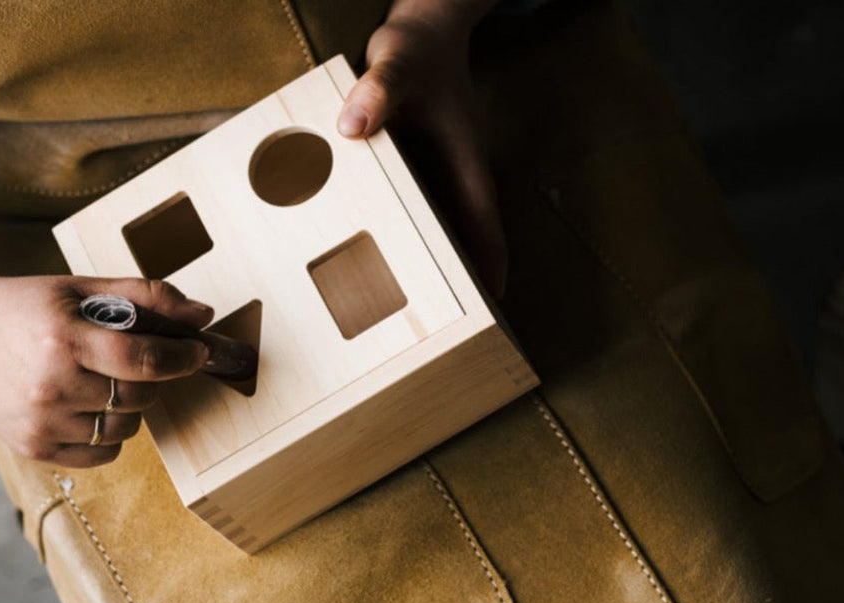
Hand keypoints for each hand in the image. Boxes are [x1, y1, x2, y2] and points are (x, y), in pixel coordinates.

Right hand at [0, 215, 217, 467]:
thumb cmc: (27, 307)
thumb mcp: (81, 289)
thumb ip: (145, 297)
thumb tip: (203, 314)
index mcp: (62, 337)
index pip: (142, 358)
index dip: (181, 357)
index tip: (197, 352)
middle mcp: (50, 383)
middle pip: (139, 396)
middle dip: (153, 379)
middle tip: (139, 362)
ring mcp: (41, 420)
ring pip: (126, 429)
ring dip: (131, 408)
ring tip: (104, 382)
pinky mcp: (34, 447)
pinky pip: (104, 453)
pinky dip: (110, 435)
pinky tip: (87, 406)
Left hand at [337, 0, 506, 297]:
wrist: (424, 29)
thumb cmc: (418, 48)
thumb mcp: (396, 62)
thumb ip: (377, 90)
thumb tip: (353, 126)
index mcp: (466, 166)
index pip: (486, 230)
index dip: (489, 272)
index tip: (489, 310)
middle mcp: (460, 180)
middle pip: (469, 245)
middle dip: (461, 287)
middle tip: (444, 332)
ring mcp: (444, 182)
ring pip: (447, 237)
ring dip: (439, 272)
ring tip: (414, 319)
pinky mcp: (424, 177)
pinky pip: (424, 220)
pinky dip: (413, 244)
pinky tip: (386, 266)